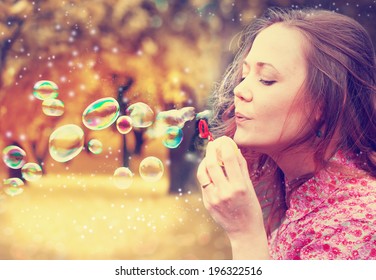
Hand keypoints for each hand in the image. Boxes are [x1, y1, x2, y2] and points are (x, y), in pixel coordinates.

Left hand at [197, 136, 268, 258]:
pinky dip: (206, 174)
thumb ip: (241, 167)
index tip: (224, 139)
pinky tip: (210, 171)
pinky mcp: (207, 203)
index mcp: (239, 186)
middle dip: (211, 149)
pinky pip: (203, 183)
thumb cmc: (250, 206)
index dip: (225, 145)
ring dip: (205, 161)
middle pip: (212, 163)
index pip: (229, 159)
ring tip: (209, 156)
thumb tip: (234, 148)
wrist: (244, 231)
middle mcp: (225, 192)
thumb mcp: (249, 186)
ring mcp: (214, 198)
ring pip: (203, 172)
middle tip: (212, 143)